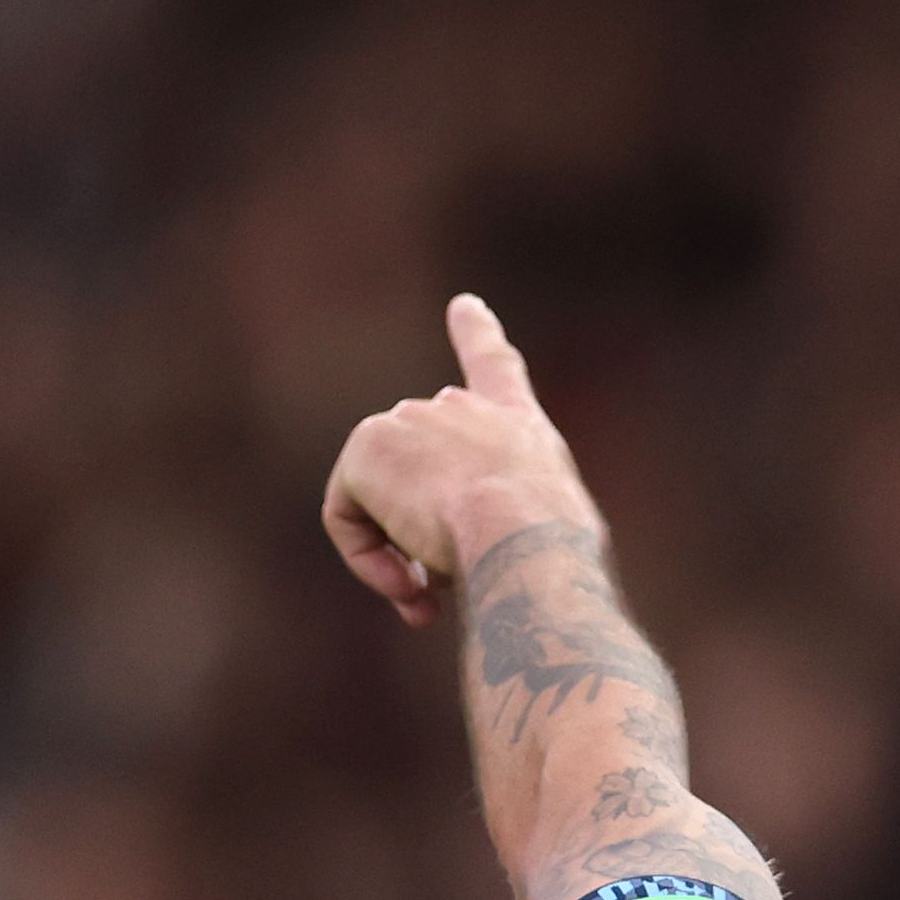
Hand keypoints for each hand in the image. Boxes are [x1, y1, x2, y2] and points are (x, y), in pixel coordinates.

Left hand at [322, 293, 603, 625]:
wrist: (524, 536)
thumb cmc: (552, 552)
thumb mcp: (550, 531)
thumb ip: (508, 524)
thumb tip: (466, 546)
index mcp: (515, 423)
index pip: (494, 368)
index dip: (478, 335)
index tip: (464, 306)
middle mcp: (460, 408)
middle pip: (418, 472)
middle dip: (423, 531)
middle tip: (438, 591)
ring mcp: (409, 419)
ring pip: (382, 502)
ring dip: (400, 555)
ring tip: (429, 594)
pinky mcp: (365, 446)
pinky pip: (347, 519)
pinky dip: (366, 560)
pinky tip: (405, 584)